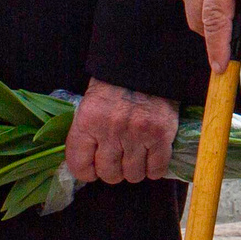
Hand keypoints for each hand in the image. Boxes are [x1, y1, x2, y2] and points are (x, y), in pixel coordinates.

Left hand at [65, 80, 179, 184]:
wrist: (144, 63)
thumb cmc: (114, 85)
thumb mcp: (90, 105)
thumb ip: (86, 135)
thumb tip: (88, 167)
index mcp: (87, 122)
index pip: (79, 166)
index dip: (87, 172)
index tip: (94, 168)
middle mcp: (111, 131)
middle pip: (109, 174)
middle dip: (113, 171)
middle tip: (118, 158)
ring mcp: (137, 134)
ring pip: (133, 176)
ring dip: (134, 170)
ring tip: (136, 156)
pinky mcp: (161, 136)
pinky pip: (156, 170)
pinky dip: (154, 168)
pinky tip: (152, 156)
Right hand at [169, 0, 240, 71]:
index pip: (215, 18)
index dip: (217, 46)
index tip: (219, 66)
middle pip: (200, 23)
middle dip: (215, 35)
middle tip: (232, 30)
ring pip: (192, 16)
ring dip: (208, 19)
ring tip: (225, 2)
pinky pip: (186, 2)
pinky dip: (200, 5)